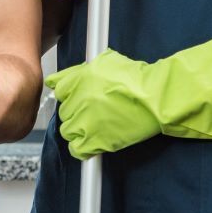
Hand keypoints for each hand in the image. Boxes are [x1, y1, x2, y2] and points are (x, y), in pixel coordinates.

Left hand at [45, 34, 211, 158]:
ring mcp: (83, 123)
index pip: (57, 87)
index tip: (75, 97)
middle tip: (93, 111)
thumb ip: (83, 69)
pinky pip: (77, 150)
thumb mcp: (106, 62)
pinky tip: (92, 143)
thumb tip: (70, 75)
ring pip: (68, 130)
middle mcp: (75, 101)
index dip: (68, 93)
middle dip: (76, 111)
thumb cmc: (136, 79)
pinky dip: (82, 149)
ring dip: (79, 129)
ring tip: (95, 126)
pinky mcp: (94, 142)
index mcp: (76, 80)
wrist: (154, 98)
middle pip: (63, 111)